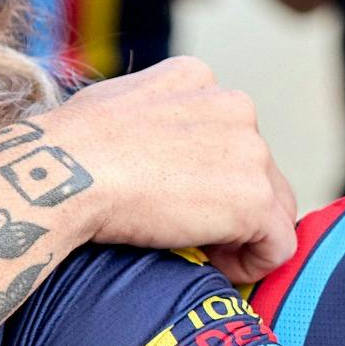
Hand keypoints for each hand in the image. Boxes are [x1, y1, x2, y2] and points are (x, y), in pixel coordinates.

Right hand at [36, 58, 298, 283]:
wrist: (66, 172)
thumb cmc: (65, 149)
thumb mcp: (113, 105)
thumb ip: (147, 117)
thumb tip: (140, 147)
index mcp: (197, 77)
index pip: (228, 133)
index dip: (208, 174)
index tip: (175, 200)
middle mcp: (234, 104)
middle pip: (258, 169)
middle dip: (231, 205)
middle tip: (190, 234)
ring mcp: (250, 150)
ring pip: (274, 206)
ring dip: (243, 235)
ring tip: (200, 252)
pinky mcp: (255, 198)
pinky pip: (279, 245)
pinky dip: (254, 264)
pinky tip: (215, 267)